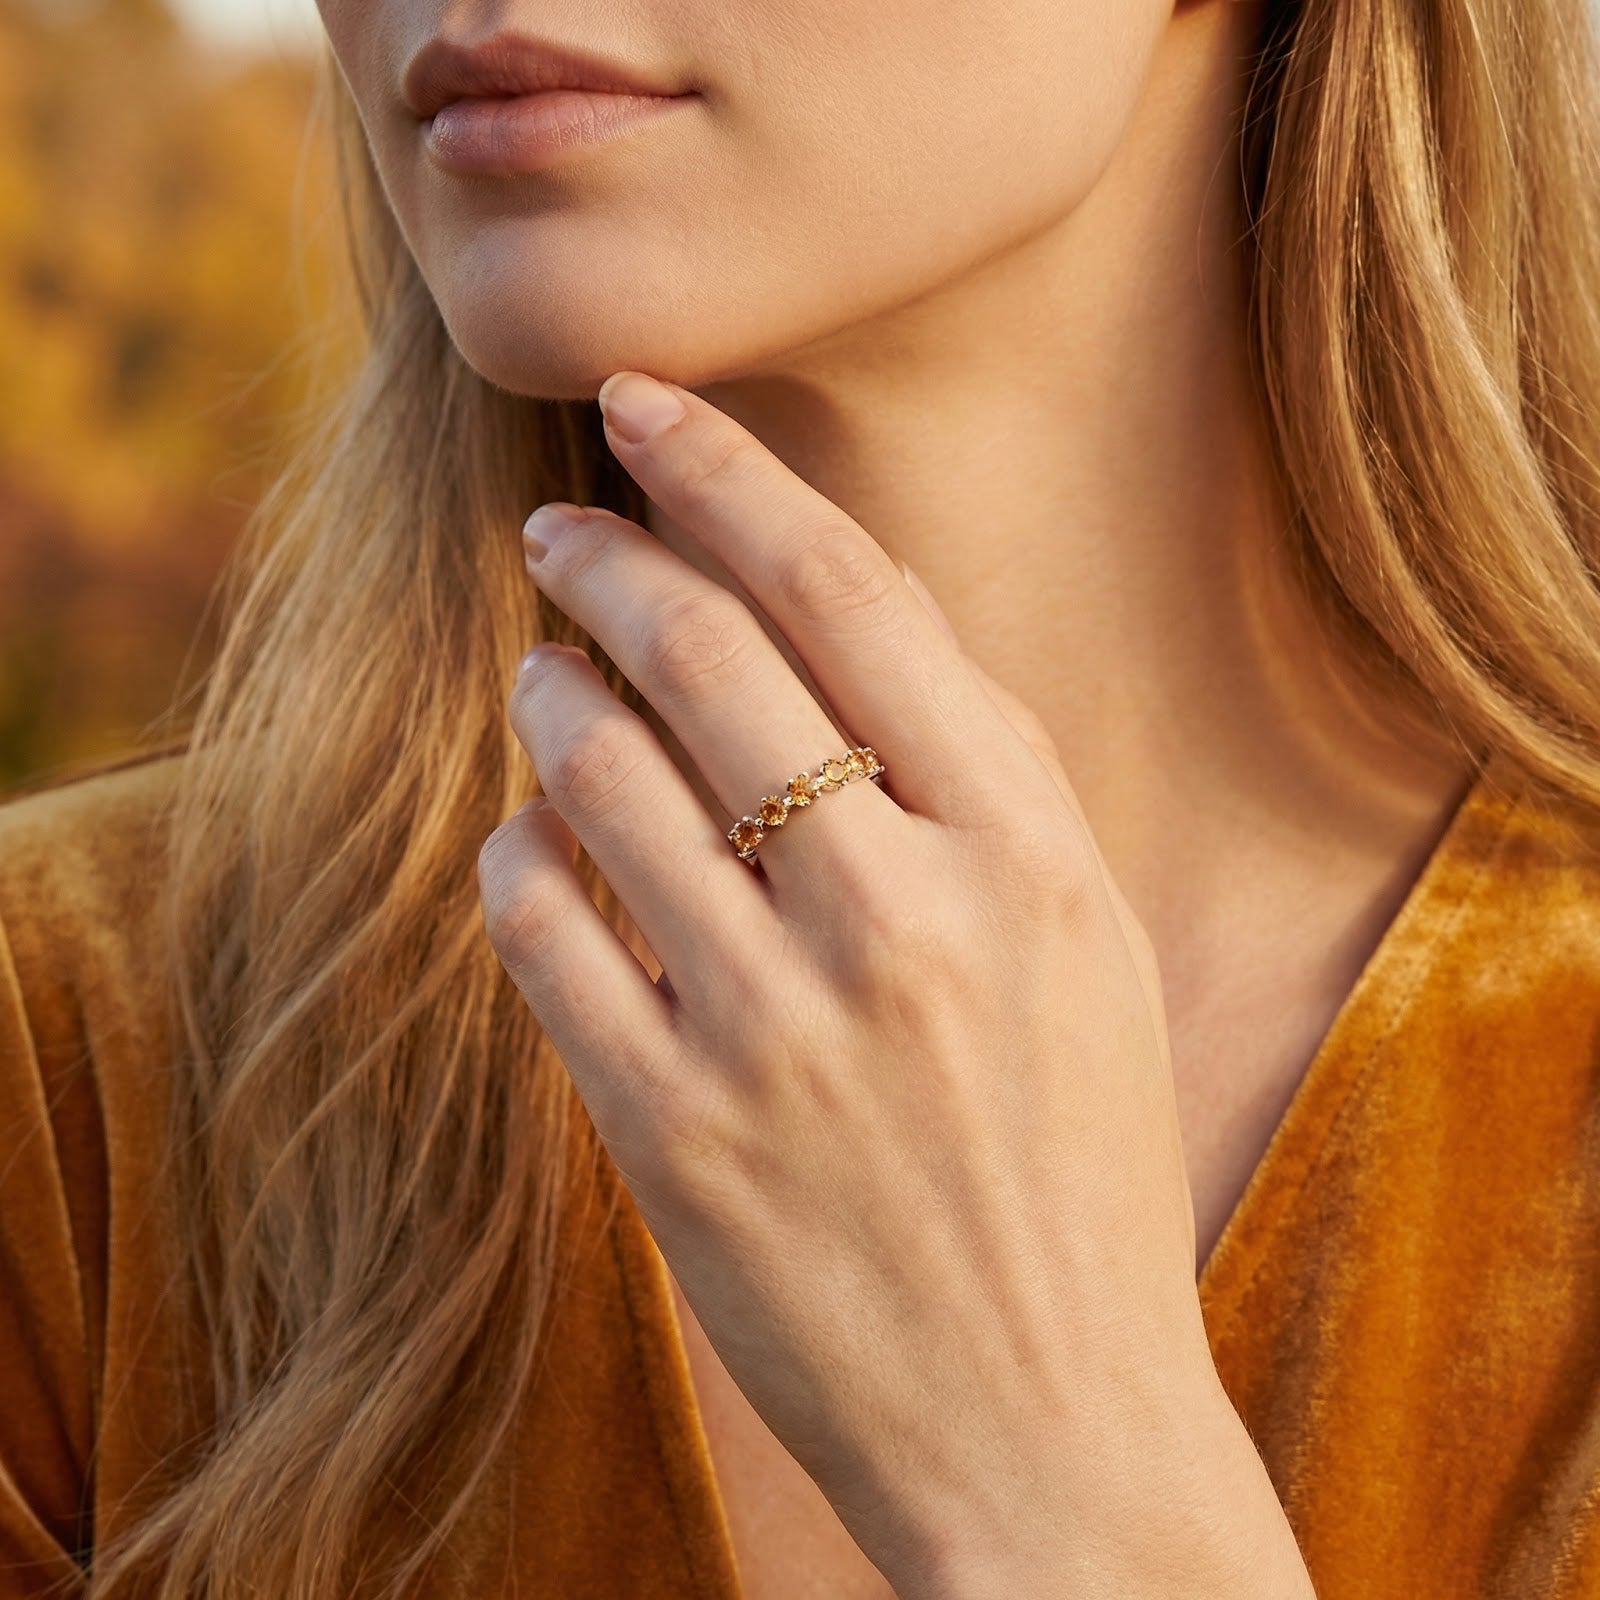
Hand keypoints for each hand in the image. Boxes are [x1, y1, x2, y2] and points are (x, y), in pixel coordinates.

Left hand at [478, 371, 1306, 1596]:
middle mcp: (903, 922)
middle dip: (611, 563)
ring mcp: (778, 1032)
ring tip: (544, 674)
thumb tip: (824, 622)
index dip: (732, 476)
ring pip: (600, 778)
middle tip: (559, 532)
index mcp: (1027, 856)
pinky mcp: (674, 1137)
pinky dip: (516, 857)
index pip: (852, 598)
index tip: (646, 406)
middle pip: (709, 660)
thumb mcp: (1086, 950)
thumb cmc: (1077, 1167)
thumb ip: (978, 786)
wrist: (1051, 1423)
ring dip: (552, 697)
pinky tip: (528, 840)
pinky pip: (541, 932)